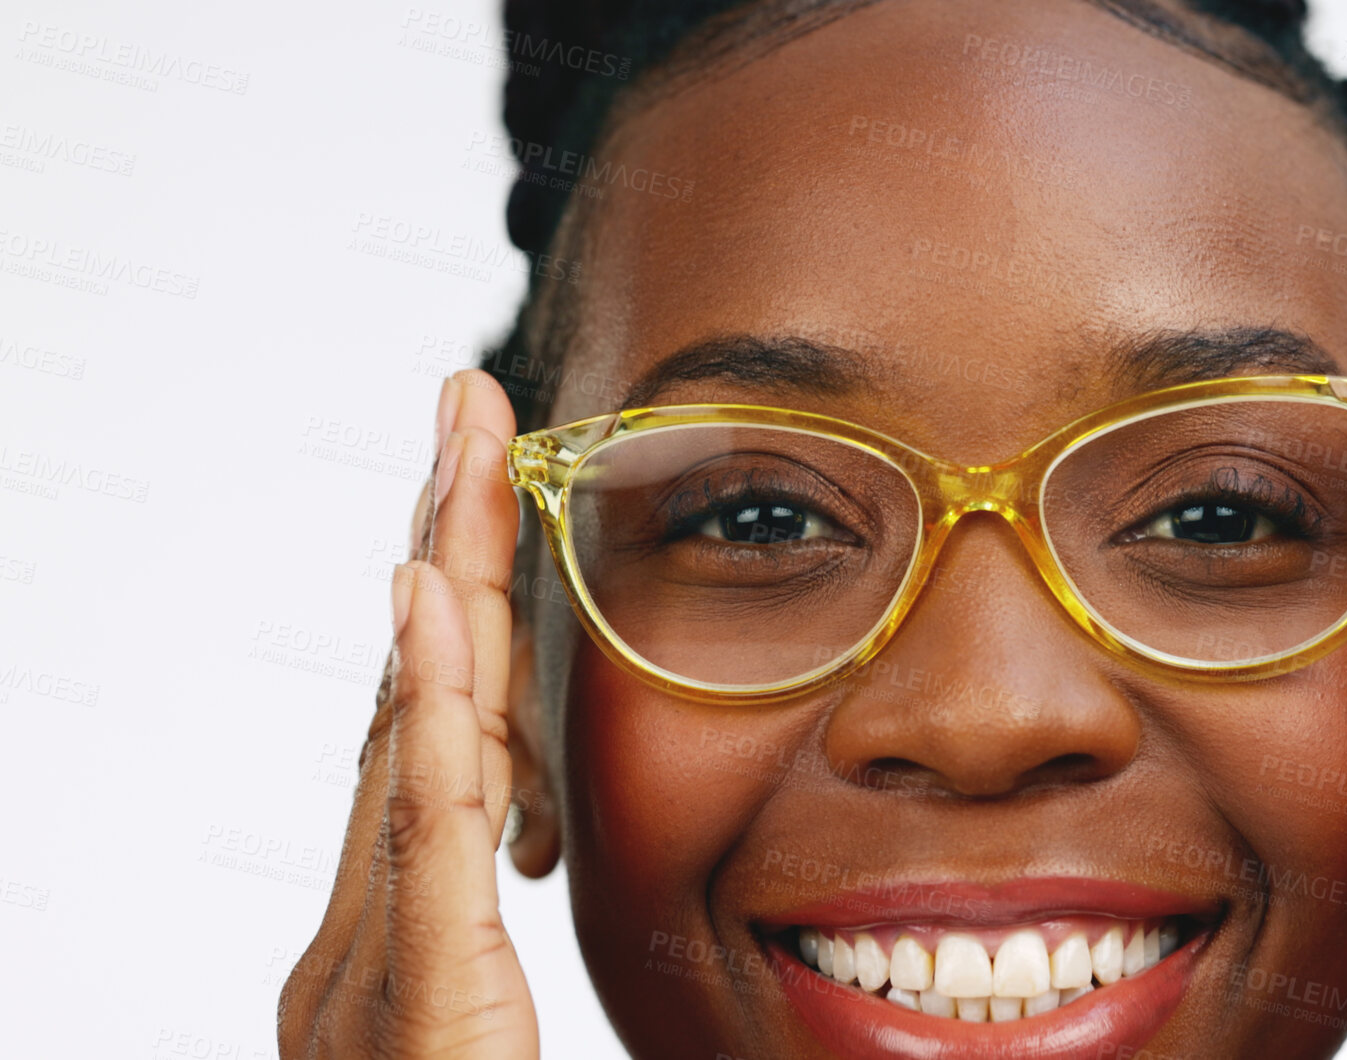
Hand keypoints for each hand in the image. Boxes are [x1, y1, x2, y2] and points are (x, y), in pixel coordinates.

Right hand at [278, 371, 537, 1057]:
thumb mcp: (484, 1041)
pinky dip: (420, 706)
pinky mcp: (409, 996)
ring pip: (416, 734)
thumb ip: (490, 950)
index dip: (455, 613)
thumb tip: (533, 851)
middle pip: (417, 702)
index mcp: (398, 936)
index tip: (479, 497)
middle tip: (466, 410)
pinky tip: (427, 597)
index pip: (437, 740)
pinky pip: (420, 831)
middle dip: (443, 547)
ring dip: (441, 578)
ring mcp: (370, 960)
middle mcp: (364, 930)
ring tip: (458, 444)